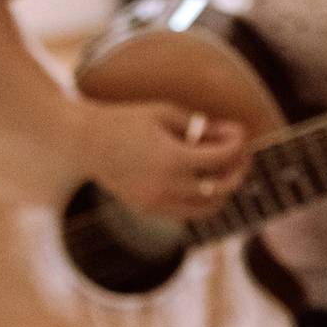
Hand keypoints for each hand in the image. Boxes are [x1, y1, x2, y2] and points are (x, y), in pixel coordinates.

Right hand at [73, 99, 249, 219]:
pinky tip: (204, 183)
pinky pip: (186, 213)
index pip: (221, 157)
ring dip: (223, 191)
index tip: (239, 132)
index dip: (237, 144)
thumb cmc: (124, 120)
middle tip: (242, 155)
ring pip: (207, 208)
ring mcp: (157, 202)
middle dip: (238, 170)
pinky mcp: (148, 209)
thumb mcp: (164, 113)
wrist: (84, 143)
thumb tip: (230, 134)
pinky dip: (201, 202)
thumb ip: (200, 126)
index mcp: (172, 158)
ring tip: (227, 171)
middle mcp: (167, 186)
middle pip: (221, 187)